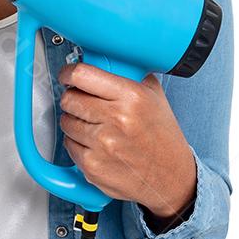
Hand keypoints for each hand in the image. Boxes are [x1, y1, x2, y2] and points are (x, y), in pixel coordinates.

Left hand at [57, 62, 196, 218]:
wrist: (172, 178)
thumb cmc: (163, 138)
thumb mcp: (155, 97)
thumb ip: (130, 76)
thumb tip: (104, 60)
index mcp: (131, 97)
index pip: (82, 75)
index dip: (69, 73)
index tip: (67, 75)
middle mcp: (116, 120)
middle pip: (69, 99)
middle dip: (72, 98)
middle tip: (82, 101)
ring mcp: (103, 145)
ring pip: (66, 122)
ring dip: (75, 121)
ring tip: (94, 125)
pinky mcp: (93, 167)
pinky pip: (69, 145)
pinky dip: (77, 143)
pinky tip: (95, 143)